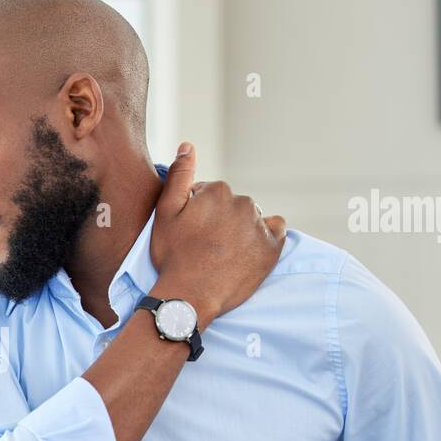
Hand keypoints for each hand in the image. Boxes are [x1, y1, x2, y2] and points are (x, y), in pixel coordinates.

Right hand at [148, 142, 286, 327]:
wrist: (189, 295)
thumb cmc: (172, 255)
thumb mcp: (165, 212)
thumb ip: (179, 175)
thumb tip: (188, 145)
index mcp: (217, 190)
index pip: (210, 193)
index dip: (198, 212)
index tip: (191, 232)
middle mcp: (243, 202)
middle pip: (232, 205)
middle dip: (221, 219)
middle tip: (206, 245)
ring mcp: (259, 225)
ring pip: (251, 218)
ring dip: (240, 229)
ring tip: (223, 252)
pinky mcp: (272, 247)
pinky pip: (275, 230)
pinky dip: (265, 236)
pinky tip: (248, 250)